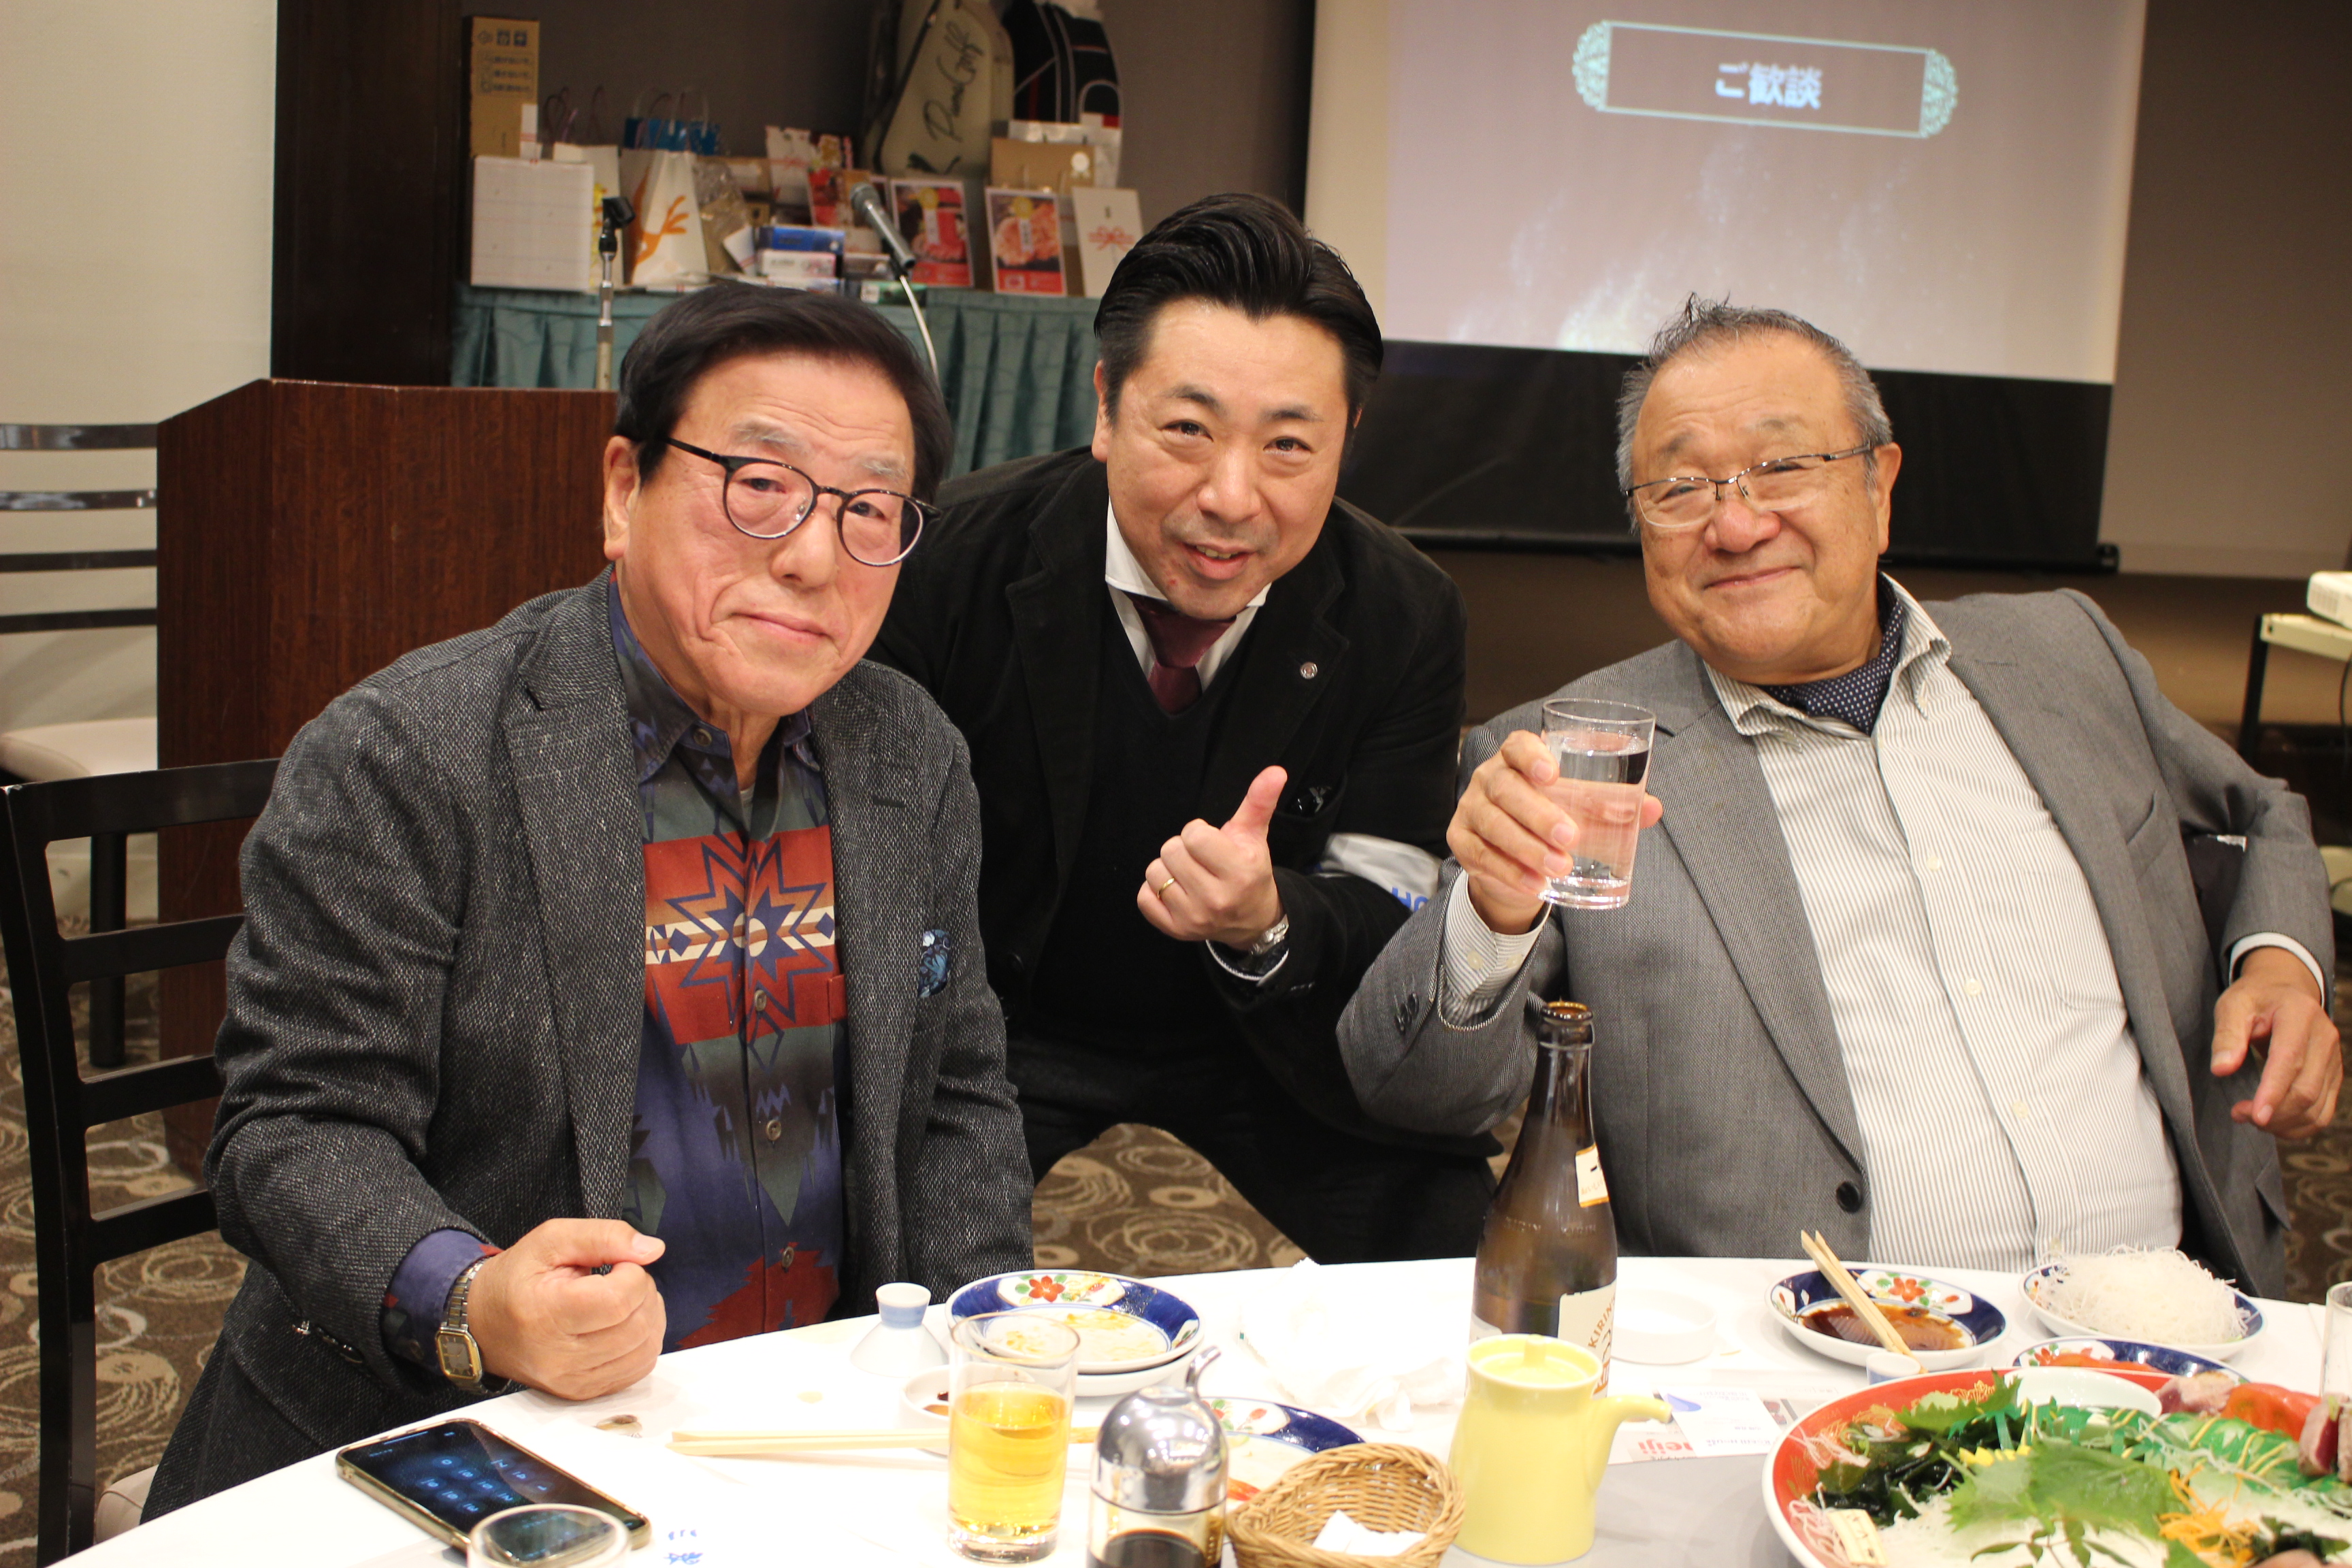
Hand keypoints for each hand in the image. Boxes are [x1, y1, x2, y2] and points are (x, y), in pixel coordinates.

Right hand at [467, 1218, 666, 1399]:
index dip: (633, 1274)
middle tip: (623, 1279)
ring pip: (644, 1350)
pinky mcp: (582, 1392)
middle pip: (637, 1326)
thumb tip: (653, 1249)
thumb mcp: (551, 1240)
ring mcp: (571, 1381)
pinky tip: (625, 1324)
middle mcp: (558, 1357)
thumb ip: (603, 1236)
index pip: (618, 1300)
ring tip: (625, 1300)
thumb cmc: (517, 1279)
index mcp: (545, 1313)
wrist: (484, 1325)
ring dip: (649, 1317)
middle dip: (644, 1293)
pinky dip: (643, 1343)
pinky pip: (637, 1370)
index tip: (618, 1264)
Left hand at [1140, 765, 1286, 947]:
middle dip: (1183, 849)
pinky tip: (1177, 890)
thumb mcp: (1255, 835)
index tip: (1211, 843)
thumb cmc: (1249, 870)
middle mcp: (1217, 898)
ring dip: (1168, 869)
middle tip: (1201, 860)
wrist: (1252, 919)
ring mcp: (1195, 918)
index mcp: (1239, 870)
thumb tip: (1276, 771)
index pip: (1194, 835)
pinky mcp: (1177, 931)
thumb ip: (1260, 801)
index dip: (1198, 833)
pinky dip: (1154, 891)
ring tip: (1189, 874)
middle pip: (1171, 851)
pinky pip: (1144, 897)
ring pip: (1155, 873)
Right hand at [1449, 731, 1663, 934]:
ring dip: (1526, 848)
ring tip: (1559, 867)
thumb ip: (1613, 806)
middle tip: (1570, 837)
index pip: (1517, 746)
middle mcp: (1489, 777)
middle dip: (1538, 814)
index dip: (1532, 757)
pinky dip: (1509, 871)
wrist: (1514, 860)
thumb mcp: (1581, 809)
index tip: (1552, 775)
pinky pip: (1480, 855)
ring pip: (1492, 824)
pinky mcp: (1460, 840)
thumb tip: (1653, 808)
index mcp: (1517, 758)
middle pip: (1505, 788)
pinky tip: (1534, 884)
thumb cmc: (1553, 820)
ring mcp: (1471, 808)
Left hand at [2211, 946, 2342, 1138]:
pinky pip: (2323, 1113)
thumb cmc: (2255, 999)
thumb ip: (2227, 1035)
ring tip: (2250, 1118)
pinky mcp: (2334, 1076)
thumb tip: (2221, 1070)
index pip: (2289, 1060)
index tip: (2254, 1115)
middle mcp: (2325, 1037)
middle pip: (2306, 1090)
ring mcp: (2334, 1059)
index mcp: (2299, 1015)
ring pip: (2317, 1107)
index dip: (2273, 1091)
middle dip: (2273, 1112)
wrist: (2285, 991)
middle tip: (2239, 1114)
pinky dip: (2299, 1127)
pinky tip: (2273, 1124)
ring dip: (2283, 1124)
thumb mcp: (2232, 1005)